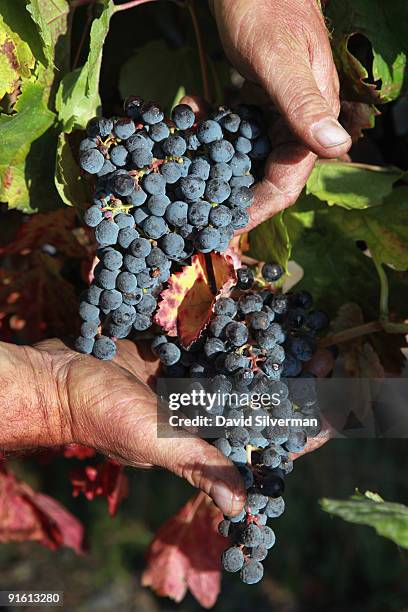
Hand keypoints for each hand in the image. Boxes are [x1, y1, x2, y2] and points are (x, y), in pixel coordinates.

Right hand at [0, 339, 332, 515]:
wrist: (60, 377)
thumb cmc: (104, 417)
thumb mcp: (154, 442)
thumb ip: (198, 464)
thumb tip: (242, 507)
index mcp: (202, 437)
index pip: (260, 437)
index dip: (294, 428)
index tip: (330, 415)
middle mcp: (201, 408)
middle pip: (257, 394)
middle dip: (292, 379)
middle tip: (327, 358)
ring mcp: (189, 376)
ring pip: (239, 361)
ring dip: (270, 347)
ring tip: (305, 328)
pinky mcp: (174, 348)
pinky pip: (211, 335)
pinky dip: (233, 324)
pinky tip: (257, 308)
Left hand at [210, 0, 351, 229]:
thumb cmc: (266, 5)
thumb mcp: (280, 57)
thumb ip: (303, 103)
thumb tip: (337, 148)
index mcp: (310, 120)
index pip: (288, 181)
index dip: (259, 208)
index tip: (225, 227)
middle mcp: (294, 122)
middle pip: (265, 175)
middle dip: (231, 195)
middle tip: (196, 213)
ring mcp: (273, 112)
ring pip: (246, 155)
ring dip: (214, 163)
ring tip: (182, 169)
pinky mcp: (254, 100)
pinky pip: (232, 129)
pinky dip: (209, 127)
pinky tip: (188, 113)